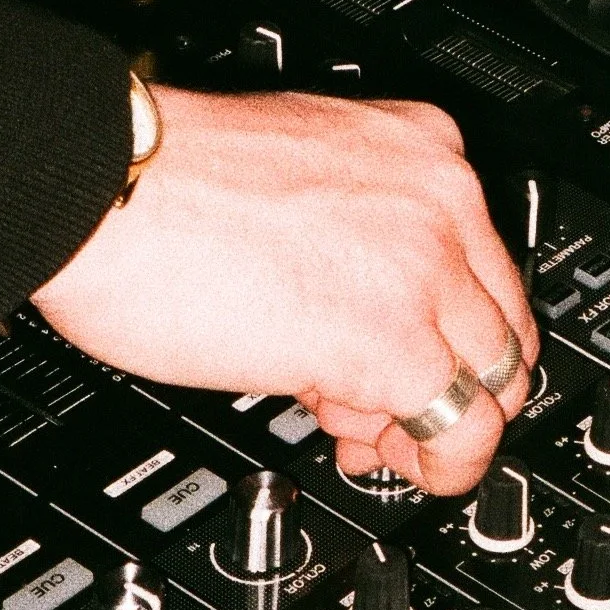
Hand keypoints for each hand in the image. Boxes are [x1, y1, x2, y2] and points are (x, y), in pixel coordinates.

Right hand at [32, 89, 534, 493]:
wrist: (105, 188)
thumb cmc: (156, 183)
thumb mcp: (293, 178)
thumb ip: (346, 232)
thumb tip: (350, 310)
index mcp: (420, 147)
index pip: (486, 263)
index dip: (447, 330)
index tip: (403, 360)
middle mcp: (441, 198)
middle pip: (504, 324)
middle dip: (450, 382)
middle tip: (384, 414)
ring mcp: (426, 267)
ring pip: (495, 377)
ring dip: (434, 423)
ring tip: (360, 431)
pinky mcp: (392, 340)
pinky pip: (461, 428)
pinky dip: (438, 462)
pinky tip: (381, 459)